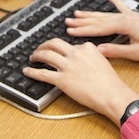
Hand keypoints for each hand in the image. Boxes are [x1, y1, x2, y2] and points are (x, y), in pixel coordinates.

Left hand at [23, 39, 138, 125]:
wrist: (112, 94)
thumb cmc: (110, 82)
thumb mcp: (102, 61)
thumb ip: (90, 56)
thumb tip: (81, 59)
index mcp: (86, 47)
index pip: (69, 44)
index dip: (62, 49)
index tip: (58, 51)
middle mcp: (75, 53)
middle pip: (54, 43)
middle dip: (44, 45)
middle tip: (40, 49)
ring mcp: (67, 66)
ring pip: (46, 55)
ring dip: (36, 55)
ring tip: (32, 57)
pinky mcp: (62, 80)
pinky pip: (42, 73)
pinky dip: (32, 72)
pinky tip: (27, 71)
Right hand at [67, 0, 138, 61]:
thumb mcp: (137, 53)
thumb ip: (117, 51)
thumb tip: (99, 50)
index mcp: (124, 26)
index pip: (98, 29)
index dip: (83, 30)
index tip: (69, 31)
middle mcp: (126, 18)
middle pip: (99, 19)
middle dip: (82, 21)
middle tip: (67, 21)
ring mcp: (131, 15)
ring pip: (107, 14)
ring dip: (92, 14)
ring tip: (78, 12)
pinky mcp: (136, 16)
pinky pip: (122, 7)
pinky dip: (115, 1)